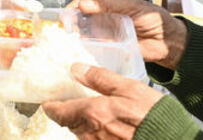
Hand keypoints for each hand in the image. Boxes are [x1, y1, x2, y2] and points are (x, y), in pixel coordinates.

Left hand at [42, 64, 162, 138]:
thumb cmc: (153, 115)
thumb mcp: (129, 88)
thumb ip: (100, 78)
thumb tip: (75, 68)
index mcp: (92, 114)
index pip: (58, 113)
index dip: (52, 106)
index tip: (49, 101)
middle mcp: (90, 134)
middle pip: (70, 124)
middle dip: (71, 114)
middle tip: (76, 103)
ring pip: (83, 135)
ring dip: (85, 126)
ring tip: (97, 115)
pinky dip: (97, 135)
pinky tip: (112, 129)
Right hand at [73, 0, 186, 68]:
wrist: (166, 40)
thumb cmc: (151, 18)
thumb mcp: (130, 5)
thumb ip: (108, 4)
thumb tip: (84, 4)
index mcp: (107, 4)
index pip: (85, 3)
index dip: (73, 7)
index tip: (66, 14)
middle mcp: (103, 18)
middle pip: (80, 19)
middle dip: (70, 23)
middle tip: (64, 29)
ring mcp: (105, 34)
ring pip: (84, 34)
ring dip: (75, 37)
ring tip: (68, 42)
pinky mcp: (109, 48)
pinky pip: (94, 48)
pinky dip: (85, 50)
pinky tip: (79, 52)